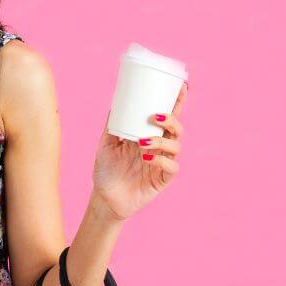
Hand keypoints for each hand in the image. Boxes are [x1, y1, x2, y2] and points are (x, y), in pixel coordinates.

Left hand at [92, 80, 187, 221]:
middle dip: (171, 120)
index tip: (180, 87)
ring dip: (162, 141)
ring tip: (143, 142)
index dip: (177, 102)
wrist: (104, 198)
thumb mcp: (106, 144)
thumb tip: (115, 103)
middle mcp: (159, 148)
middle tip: (155, 118)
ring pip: (176, 147)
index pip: (167, 118)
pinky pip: (172, 168)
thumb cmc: (106, 170)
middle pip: (176, 130)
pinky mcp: (162, 180)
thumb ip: (112, 125)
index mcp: (149, 136)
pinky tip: (148, 158)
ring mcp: (162, 164)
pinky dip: (162, 160)